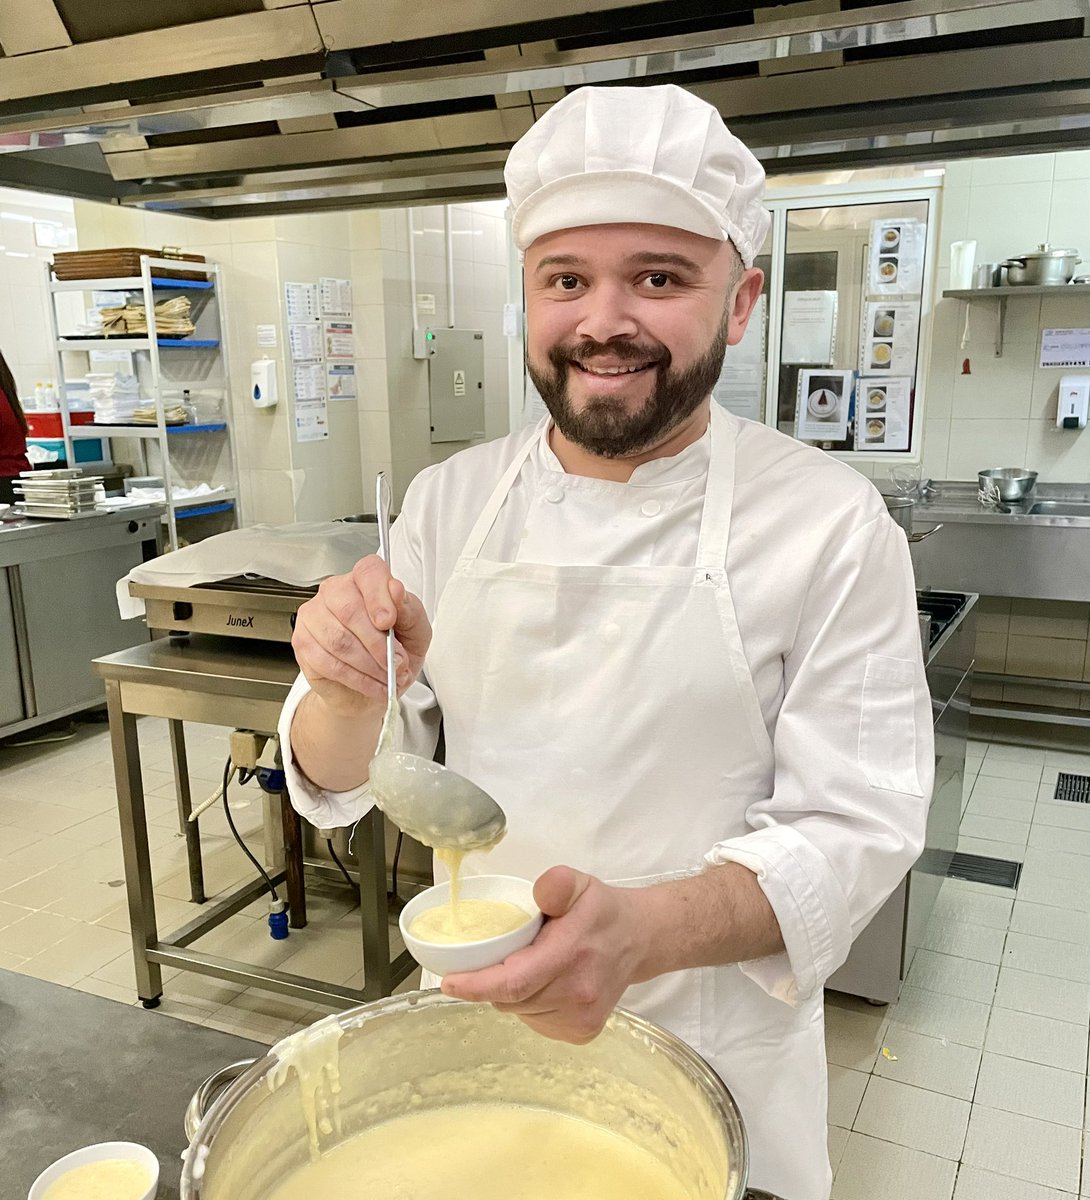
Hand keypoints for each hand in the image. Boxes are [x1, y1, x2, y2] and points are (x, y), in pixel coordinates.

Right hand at [290, 555, 430, 715]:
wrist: (371, 688)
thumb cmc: (394, 652)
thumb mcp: (416, 632)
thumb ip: (410, 610)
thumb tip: (396, 591)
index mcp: (365, 581)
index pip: (368, 573)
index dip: (378, 596)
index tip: (389, 622)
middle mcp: (335, 592)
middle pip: (350, 610)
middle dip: (378, 643)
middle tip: (396, 662)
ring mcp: (314, 615)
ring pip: (339, 640)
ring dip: (369, 665)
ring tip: (387, 676)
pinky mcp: (303, 642)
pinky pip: (329, 663)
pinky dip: (357, 678)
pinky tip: (372, 683)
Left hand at [441, 866, 644, 1044]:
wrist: (640, 939)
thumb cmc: (602, 911)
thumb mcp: (580, 884)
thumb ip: (557, 884)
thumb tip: (539, 894)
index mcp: (571, 956)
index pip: (514, 982)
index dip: (476, 985)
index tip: (449, 982)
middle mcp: (577, 995)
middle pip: (510, 999)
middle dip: (493, 981)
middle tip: (501, 954)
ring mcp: (581, 1020)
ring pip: (520, 1013)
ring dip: (511, 994)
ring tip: (529, 965)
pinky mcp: (582, 1033)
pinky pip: (535, 1022)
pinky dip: (528, 1005)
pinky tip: (541, 984)